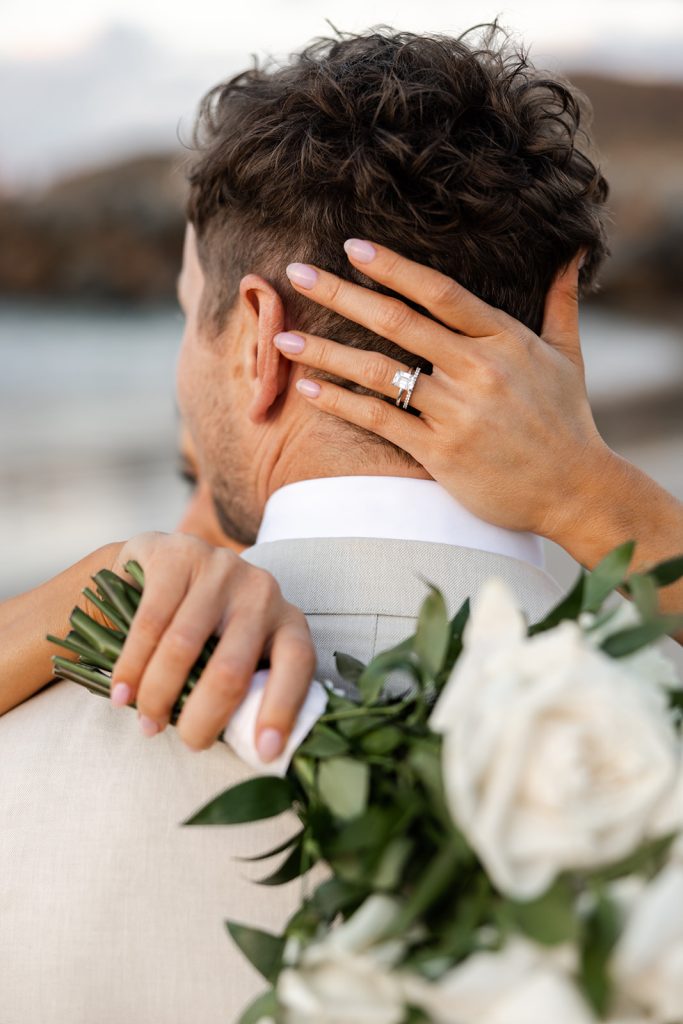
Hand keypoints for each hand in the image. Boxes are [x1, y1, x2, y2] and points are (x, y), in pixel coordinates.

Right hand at [108, 532, 315, 757]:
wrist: (162, 566)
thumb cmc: (207, 631)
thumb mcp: (237, 655)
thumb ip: (246, 690)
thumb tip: (249, 752)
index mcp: (287, 620)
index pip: (297, 664)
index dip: (283, 709)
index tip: (266, 752)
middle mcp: (262, 590)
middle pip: (232, 667)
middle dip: (204, 717)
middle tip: (187, 743)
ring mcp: (220, 567)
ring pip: (184, 646)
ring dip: (158, 695)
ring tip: (147, 723)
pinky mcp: (178, 554)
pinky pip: (150, 621)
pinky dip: (131, 666)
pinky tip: (121, 693)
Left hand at [278, 241, 608, 541]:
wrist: (574, 491)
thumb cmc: (568, 422)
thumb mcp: (569, 357)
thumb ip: (561, 303)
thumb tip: (573, 254)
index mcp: (505, 339)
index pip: (439, 292)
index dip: (393, 267)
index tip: (352, 247)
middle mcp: (478, 369)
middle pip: (398, 321)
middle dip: (342, 294)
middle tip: (298, 273)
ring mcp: (457, 412)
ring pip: (379, 371)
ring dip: (326, 351)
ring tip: (284, 337)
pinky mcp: (441, 452)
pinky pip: (379, 420)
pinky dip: (340, 402)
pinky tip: (309, 388)